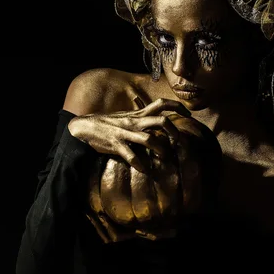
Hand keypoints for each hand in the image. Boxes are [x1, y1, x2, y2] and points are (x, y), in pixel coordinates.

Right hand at [68, 98, 191, 172]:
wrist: (85, 127)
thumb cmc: (108, 123)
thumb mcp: (127, 116)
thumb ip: (142, 117)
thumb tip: (158, 120)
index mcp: (138, 114)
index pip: (161, 103)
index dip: (177, 106)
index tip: (188, 114)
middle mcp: (135, 121)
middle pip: (162, 121)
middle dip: (174, 132)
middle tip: (177, 142)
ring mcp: (126, 132)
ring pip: (150, 139)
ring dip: (161, 149)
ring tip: (164, 156)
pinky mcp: (116, 144)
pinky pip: (131, 155)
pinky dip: (140, 164)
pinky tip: (144, 169)